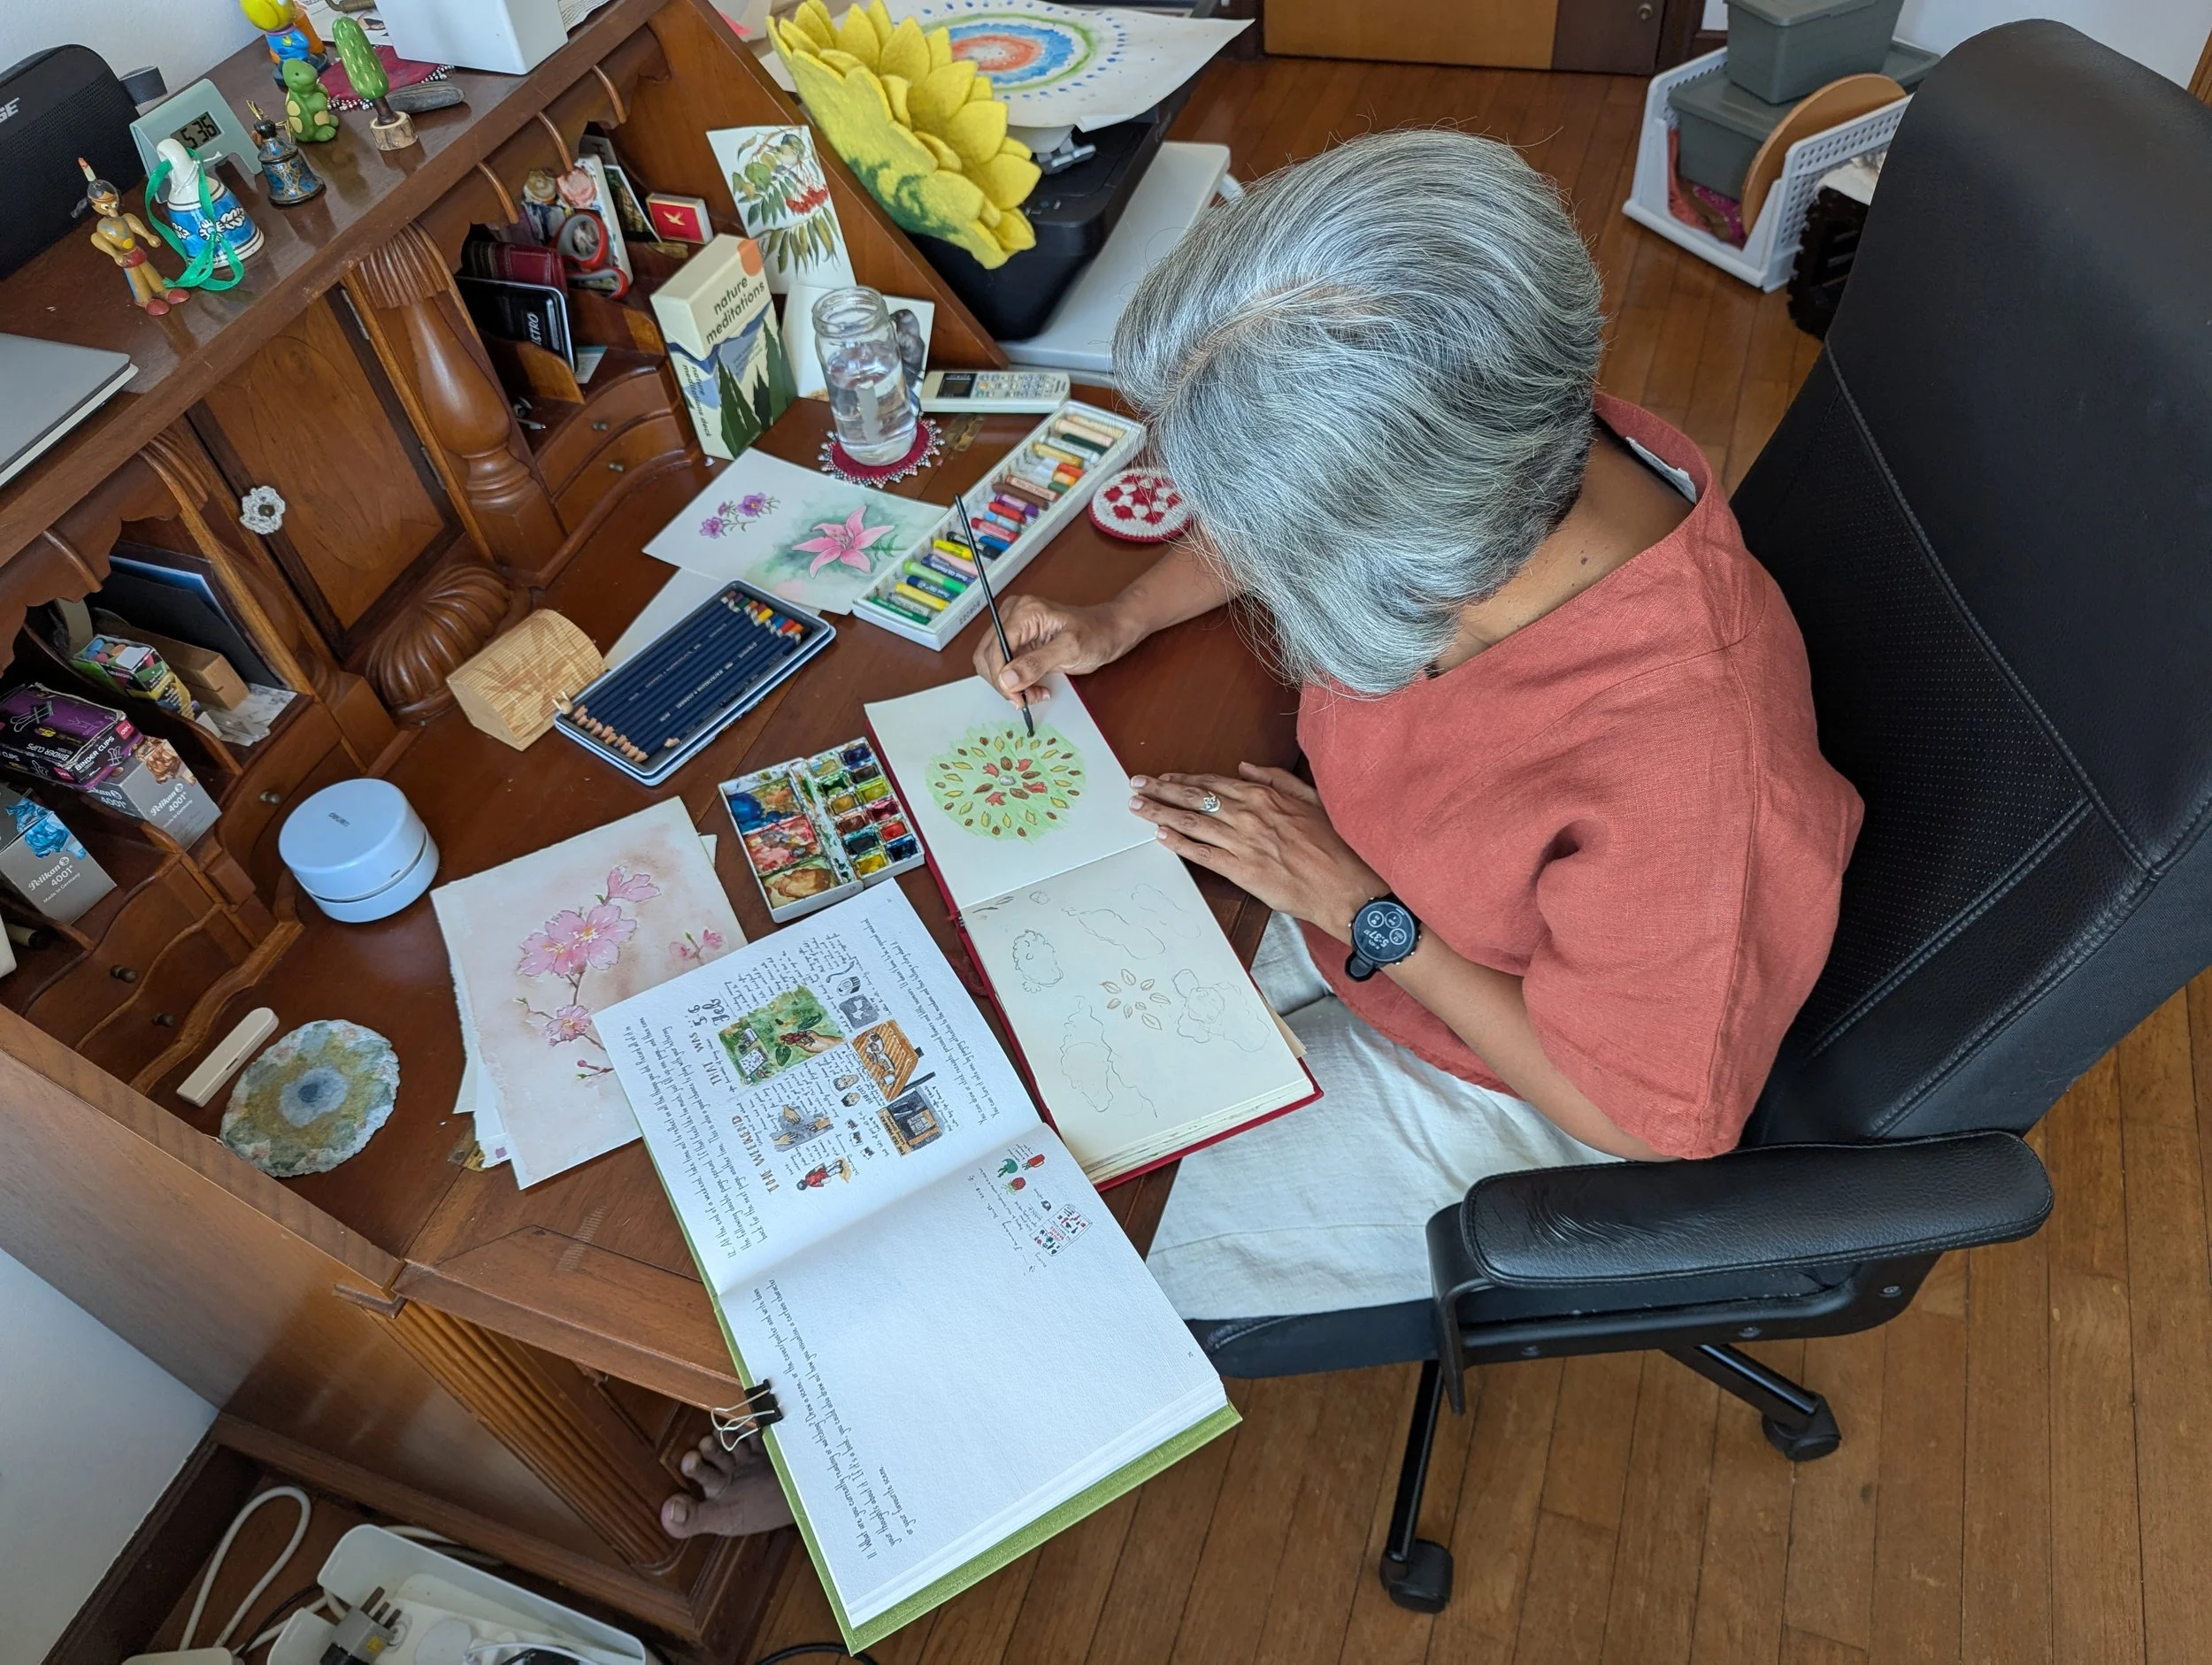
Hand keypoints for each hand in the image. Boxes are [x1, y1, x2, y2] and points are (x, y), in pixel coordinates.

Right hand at [972, 594, 1137, 708]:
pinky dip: (1015, 683)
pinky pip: (1004, 667)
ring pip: (992, 663)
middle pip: (988, 655)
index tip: (1015, 697)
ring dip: (1008, 685)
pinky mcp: (1018, 643)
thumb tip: (1006, 678)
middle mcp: (1013, 616)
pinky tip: (1034, 688)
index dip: (1000, 675)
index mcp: (1024, 611)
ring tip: (1033, 694)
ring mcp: (1014, 629)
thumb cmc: (1096, 634)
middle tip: (1024, 700)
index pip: (995, 646)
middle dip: (1003, 682)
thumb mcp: (1069, 650)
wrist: (1109, 631)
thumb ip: (1036, 664)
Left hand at [1130, 764, 1382, 936]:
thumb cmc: (1332, 844)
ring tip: (1137, 807)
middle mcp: (1248, 815)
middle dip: (1160, 790)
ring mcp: (1242, 843)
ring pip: (1192, 823)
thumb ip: (1276, 779)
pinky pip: (1202, 854)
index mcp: (1263, 796)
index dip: (1183, 779)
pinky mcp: (1241, 870)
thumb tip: (1245, 767)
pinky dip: (1179, 844)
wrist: (1344, 885)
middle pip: (1194, 798)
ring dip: (1160, 813)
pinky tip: (1160, 836)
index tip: (1162, 777)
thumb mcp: (1309, 799)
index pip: (1212, 783)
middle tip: (1135, 785)